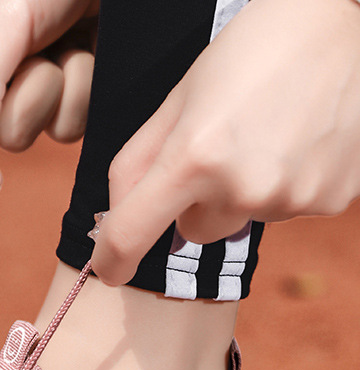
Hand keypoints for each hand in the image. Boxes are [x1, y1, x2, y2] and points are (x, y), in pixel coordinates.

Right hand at [0, 0, 98, 192]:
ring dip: (65, 90)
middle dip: (29, 101)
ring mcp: (38, 93)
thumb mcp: (5, 18)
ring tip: (71, 40)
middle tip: (42, 49)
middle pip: (1, 137)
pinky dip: (88, 89)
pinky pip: (76, 125)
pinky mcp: (74, 96)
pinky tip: (91, 49)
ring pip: (44, 132)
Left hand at [91, 0, 359, 286]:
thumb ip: (135, 166)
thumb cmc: (247, 57)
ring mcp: (291, 197)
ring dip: (242, 193)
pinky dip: (284, 187)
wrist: (341, 23)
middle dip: (197, 201)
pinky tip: (298, 143)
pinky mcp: (330, 200)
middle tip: (223, 146)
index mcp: (193, 157)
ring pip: (239, 222)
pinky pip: (283, 212)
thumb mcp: (176, 103)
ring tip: (268, 135)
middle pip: (193, 232)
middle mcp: (242, 187)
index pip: (131, 234)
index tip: (108, 270)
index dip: (111, 260)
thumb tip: (114, 221)